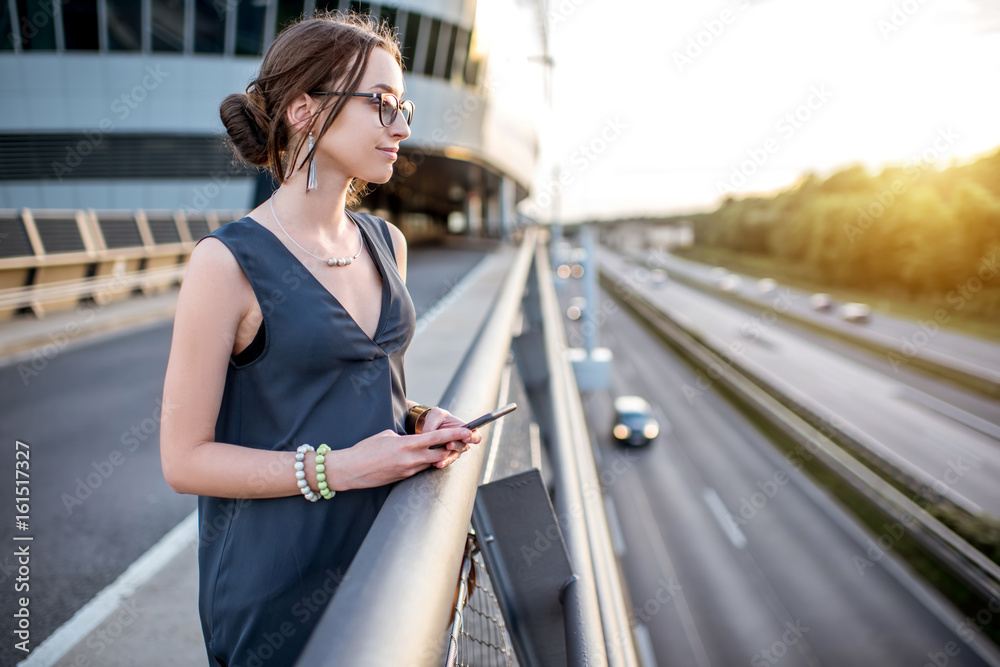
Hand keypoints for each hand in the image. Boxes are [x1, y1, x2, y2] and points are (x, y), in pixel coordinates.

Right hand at [331, 423, 477, 489]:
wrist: (350, 470)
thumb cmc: (365, 450)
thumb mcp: (386, 436)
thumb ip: (403, 437)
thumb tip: (412, 440)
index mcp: (407, 444)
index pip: (437, 439)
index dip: (455, 435)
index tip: (469, 432)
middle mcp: (410, 459)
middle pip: (441, 454)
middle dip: (454, 448)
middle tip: (465, 443)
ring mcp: (408, 471)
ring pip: (431, 463)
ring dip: (439, 457)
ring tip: (447, 449)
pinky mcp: (403, 479)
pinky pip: (419, 470)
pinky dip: (424, 463)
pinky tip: (424, 459)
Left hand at [418, 407, 482, 467]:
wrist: (429, 425)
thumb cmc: (437, 417)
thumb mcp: (436, 414)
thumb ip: (435, 423)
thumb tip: (430, 434)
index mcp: (464, 430)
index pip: (476, 436)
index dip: (473, 438)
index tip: (466, 437)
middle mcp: (461, 441)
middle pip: (464, 447)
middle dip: (456, 446)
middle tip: (449, 444)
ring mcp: (454, 450)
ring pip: (454, 456)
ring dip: (448, 458)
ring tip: (440, 459)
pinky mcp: (445, 456)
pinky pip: (446, 461)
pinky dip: (441, 462)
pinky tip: (436, 463)